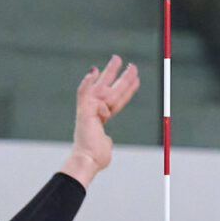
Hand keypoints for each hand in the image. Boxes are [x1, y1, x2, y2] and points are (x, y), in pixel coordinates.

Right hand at [66, 53, 140, 183]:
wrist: (87, 161)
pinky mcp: (83, 112)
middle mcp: (95, 111)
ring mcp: (89, 110)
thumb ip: (107, 139)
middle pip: (112, 89)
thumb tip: (107, 140)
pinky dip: (86, 83)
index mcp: (101, 118)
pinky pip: (84, 94)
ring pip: (102, 87)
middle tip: (131, 64)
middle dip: (122, 76)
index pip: (118, 99)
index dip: (128, 89)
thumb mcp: (106, 145)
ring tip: (117, 59)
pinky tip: (92, 71)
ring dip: (110, 72)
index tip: (136, 79)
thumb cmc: (96, 158)